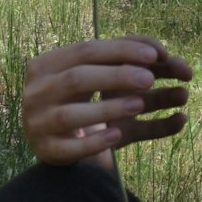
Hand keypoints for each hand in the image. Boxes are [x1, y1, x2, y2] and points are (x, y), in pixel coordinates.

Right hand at [22, 36, 191, 168]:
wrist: (56, 135)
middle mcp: (39, 91)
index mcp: (49, 64)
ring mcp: (38, 122)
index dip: (122, 50)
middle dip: (115, 77)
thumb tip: (162, 53)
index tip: (155, 55)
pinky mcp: (47, 151)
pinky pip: (69, 149)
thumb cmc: (82, 95)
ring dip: (107, 109)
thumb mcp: (100, 72)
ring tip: (140, 105)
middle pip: (77, 79)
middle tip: (149, 79)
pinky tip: (117, 135)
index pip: (86, 50)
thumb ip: (126, 58)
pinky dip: (93, 142)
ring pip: (69, 115)